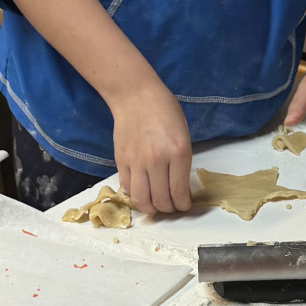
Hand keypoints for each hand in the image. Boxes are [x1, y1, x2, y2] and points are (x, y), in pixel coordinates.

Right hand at [112, 82, 191, 214]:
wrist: (136, 96)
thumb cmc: (165, 111)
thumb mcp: (183, 135)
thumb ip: (182, 162)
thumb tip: (179, 188)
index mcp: (178, 153)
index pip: (180, 192)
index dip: (183, 205)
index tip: (184, 206)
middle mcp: (157, 161)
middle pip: (161, 200)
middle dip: (169, 209)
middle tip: (171, 207)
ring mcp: (136, 162)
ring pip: (141, 200)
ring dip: (150, 208)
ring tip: (156, 206)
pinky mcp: (121, 161)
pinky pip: (127, 188)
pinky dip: (134, 195)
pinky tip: (141, 192)